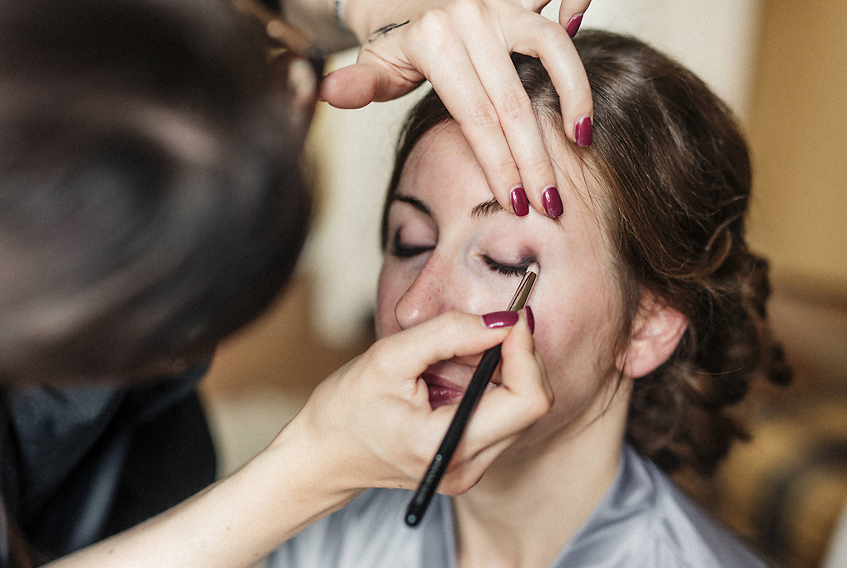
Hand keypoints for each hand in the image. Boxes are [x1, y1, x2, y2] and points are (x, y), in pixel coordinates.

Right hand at [283, 310, 552, 498]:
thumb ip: (449, 334)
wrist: (322, 455)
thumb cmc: (345, 408)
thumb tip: (503, 321)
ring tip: (451, 359)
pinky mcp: (468, 464)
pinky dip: (488, 388)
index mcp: (444, 445)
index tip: (510, 318)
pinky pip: (501, 418)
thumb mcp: (388, 357)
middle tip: (481, 329)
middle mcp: (466, 467)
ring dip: (500, 372)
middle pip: (531, 405)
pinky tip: (451, 378)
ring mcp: (469, 470)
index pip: (527, 401)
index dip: (525, 352)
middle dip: (515, 358)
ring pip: (520, 410)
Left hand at [320, 0, 592, 217]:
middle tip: (552, 204)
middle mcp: (470, 18)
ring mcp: (498, 4)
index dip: (499, 164)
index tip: (517, 204)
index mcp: (434, 43)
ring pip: (550, 48)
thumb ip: (357, 84)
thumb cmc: (392, 44)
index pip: (476, 118)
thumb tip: (326, 92)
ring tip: (583, 141)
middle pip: (513, 102)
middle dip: (536, 159)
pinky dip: (575, 3)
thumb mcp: (373, 66)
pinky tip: (582, 27)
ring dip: (574, 95)